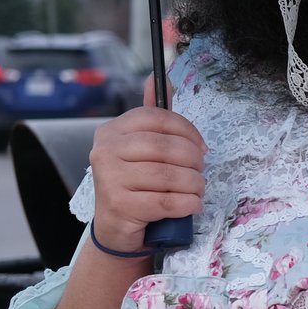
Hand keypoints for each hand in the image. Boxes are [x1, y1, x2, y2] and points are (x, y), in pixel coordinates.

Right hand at [87, 79, 204, 251]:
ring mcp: (109, 178)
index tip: (202, 148)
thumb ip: (154, 118)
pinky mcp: (119, 205)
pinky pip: (166, 200)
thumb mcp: (143, 150)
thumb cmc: (136, 187)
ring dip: (194, 185)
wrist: (117, 231)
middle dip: (194, 161)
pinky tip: (190, 205)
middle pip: (166, 147)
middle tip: (199, 173)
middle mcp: (104, 151)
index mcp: (111, 131)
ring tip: (196, 191)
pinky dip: (187, 204)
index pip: (158, 118)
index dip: (188, 132)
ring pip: (169, 175)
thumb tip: (158, 77)